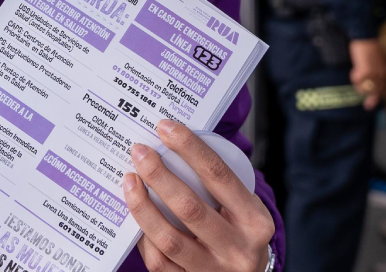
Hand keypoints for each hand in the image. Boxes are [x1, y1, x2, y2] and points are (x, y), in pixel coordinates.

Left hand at [123, 120, 274, 271]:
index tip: (166, 128)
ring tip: (130, 180)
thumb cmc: (240, 233)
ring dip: (144, 206)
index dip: (190, 148)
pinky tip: (135, 215)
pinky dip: (144, 236)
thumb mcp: (244, 208)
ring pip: (170, 239)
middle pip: (190, 207)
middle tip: (140, 151)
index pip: (219, 176)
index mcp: (255, 220)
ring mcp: (214, 271)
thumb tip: (171, 147)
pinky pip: (160, 262)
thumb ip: (217, 185)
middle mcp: (238, 248)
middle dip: (160, 176)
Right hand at [347, 39, 385, 109]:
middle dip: (372, 100)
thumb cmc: (368, 48)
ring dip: (359, 86)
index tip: (376, 105)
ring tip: (356, 76)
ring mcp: (374, 74)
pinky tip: (354, 71)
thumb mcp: (375, 61)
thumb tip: (370, 82)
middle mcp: (381, 74)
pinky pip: (358, 81)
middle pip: (377, 92)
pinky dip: (354, 78)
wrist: (364, 37)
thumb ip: (375, 71)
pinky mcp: (365, 72)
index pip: (384, 88)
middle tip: (368, 107)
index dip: (381, 98)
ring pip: (366, 88)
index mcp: (384, 71)